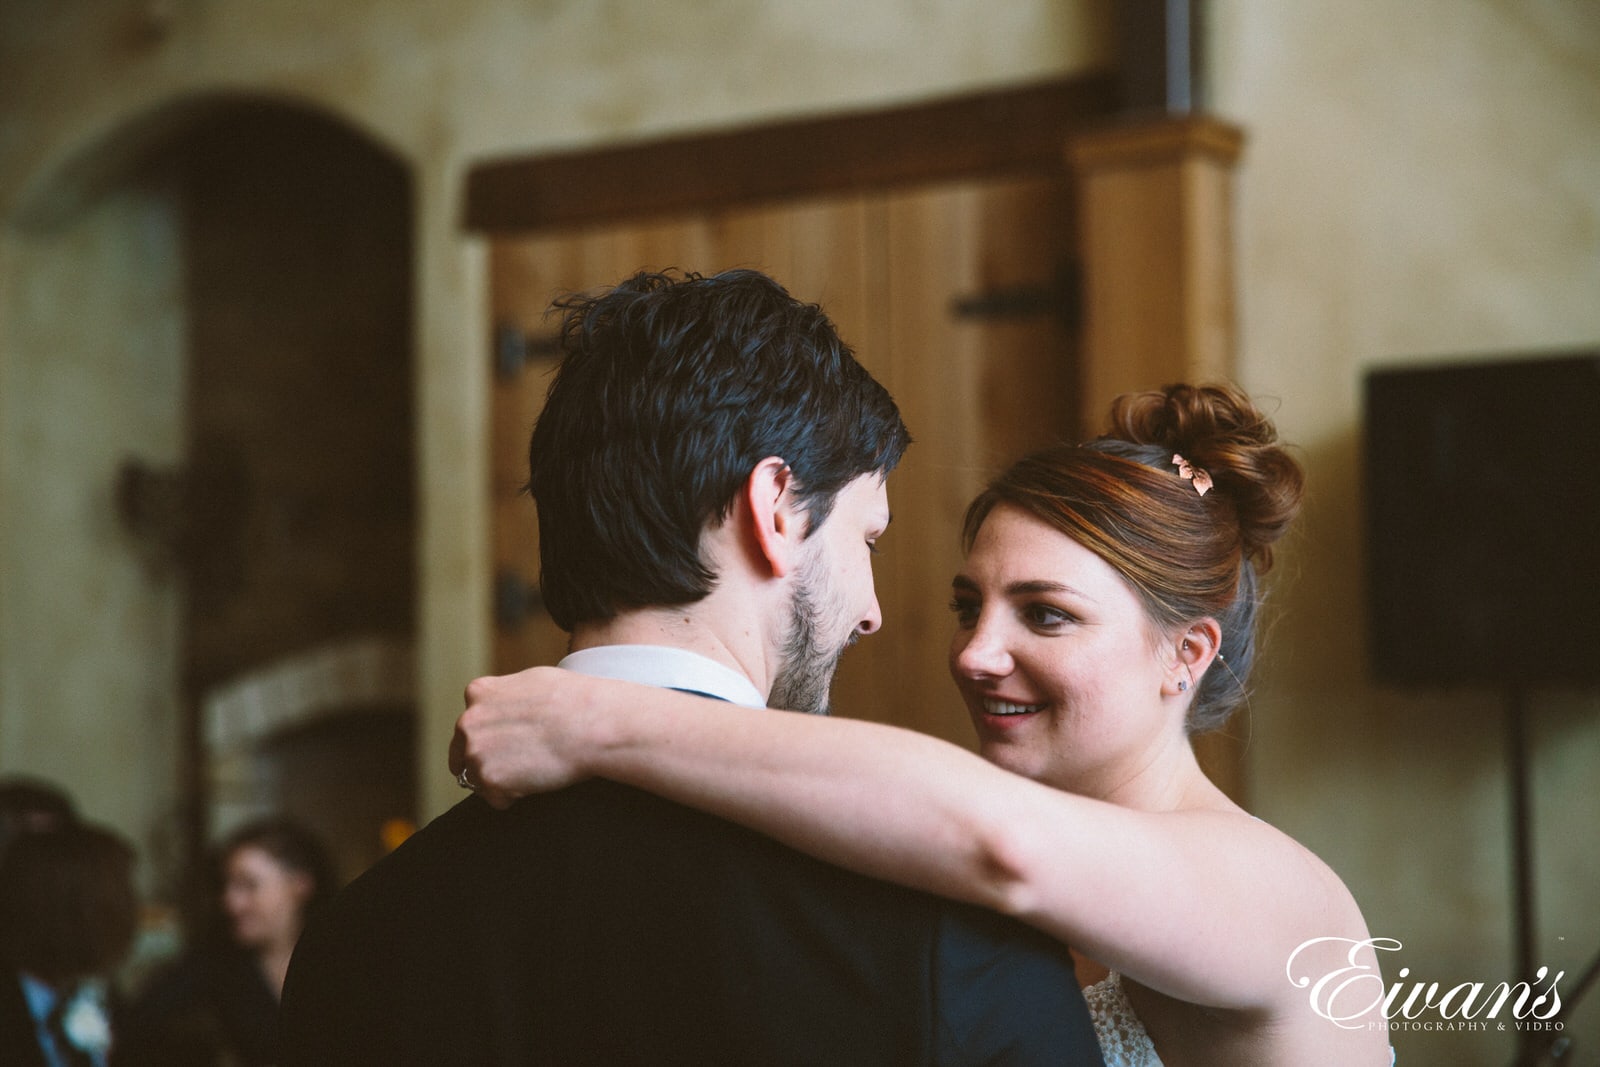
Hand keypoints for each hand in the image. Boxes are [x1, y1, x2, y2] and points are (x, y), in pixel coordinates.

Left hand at [449, 667, 591, 808]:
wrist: (593, 724)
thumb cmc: (574, 700)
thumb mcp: (531, 681)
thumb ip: (506, 695)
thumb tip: (504, 706)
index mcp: (478, 693)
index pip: (470, 724)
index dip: (492, 736)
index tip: (513, 741)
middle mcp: (468, 721)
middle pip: (465, 753)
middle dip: (488, 760)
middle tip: (522, 760)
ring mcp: (476, 753)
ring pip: (478, 778)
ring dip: (501, 779)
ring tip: (534, 769)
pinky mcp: (490, 780)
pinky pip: (496, 799)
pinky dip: (514, 796)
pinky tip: (537, 780)